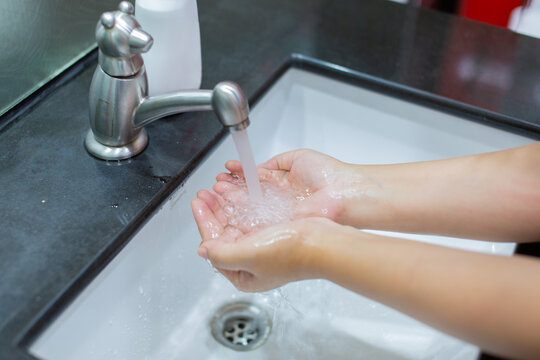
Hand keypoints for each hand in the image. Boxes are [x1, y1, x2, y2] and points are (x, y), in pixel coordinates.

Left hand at [192, 189, 334, 291]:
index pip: (213, 246)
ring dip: (225, 206)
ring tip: (216, 191)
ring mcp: (262, 249)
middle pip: (223, 233)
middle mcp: (251, 263)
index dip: (203, 222)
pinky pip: (250, 218)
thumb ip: (221, 254)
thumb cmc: (292, 253)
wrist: (324, 242)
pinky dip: (241, 205)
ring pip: (235, 224)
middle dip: (212, 211)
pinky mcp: (273, 235)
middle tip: (204, 194)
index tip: (198, 204)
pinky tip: (237, 194)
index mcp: (242, 274)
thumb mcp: (248, 255)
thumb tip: (204, 250)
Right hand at [214, 149, 374, 225]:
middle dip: (230, 188)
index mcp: (284, 182)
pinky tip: (229, 205)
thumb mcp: (298, 157)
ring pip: (249, 207)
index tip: (227, 169)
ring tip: (216, 192)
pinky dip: (241, 213)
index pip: (256, 178)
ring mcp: (279, 213)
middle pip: (249, 194)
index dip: (240, 174)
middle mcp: (280, 199)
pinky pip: (257, 220)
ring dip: (232, 199)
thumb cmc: (328, 174)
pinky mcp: (281, 224)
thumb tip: (258, 166)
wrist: (344, 193)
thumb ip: (275, 162)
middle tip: (215, 184)